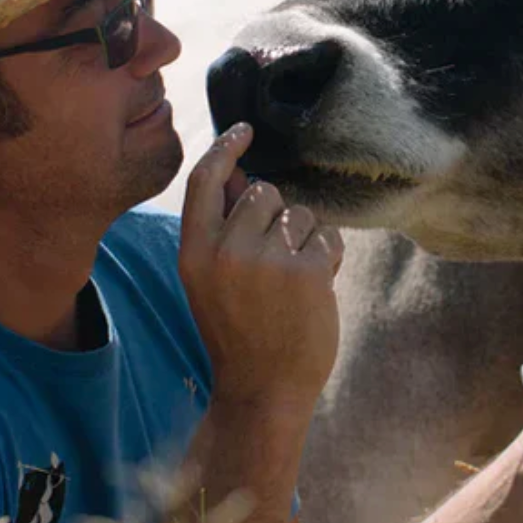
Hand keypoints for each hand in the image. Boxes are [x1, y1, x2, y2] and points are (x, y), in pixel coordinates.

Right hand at [178, 123, 344, 416]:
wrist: (263, 390)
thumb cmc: (238, 333)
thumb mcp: (210, 280)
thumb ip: (222, 229)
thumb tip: (240, 175)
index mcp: (194, 252)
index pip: (204, 181)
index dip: (226, 150)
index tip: (244, 132)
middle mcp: (226, 251)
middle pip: (263, 193)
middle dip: (278, 218)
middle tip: (276, 262)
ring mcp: (266, 260)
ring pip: (299, 213)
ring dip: (305, 239)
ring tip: (294, 280)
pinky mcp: (306, 272)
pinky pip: (327, 237)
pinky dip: (329, 257)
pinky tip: (316, 289)